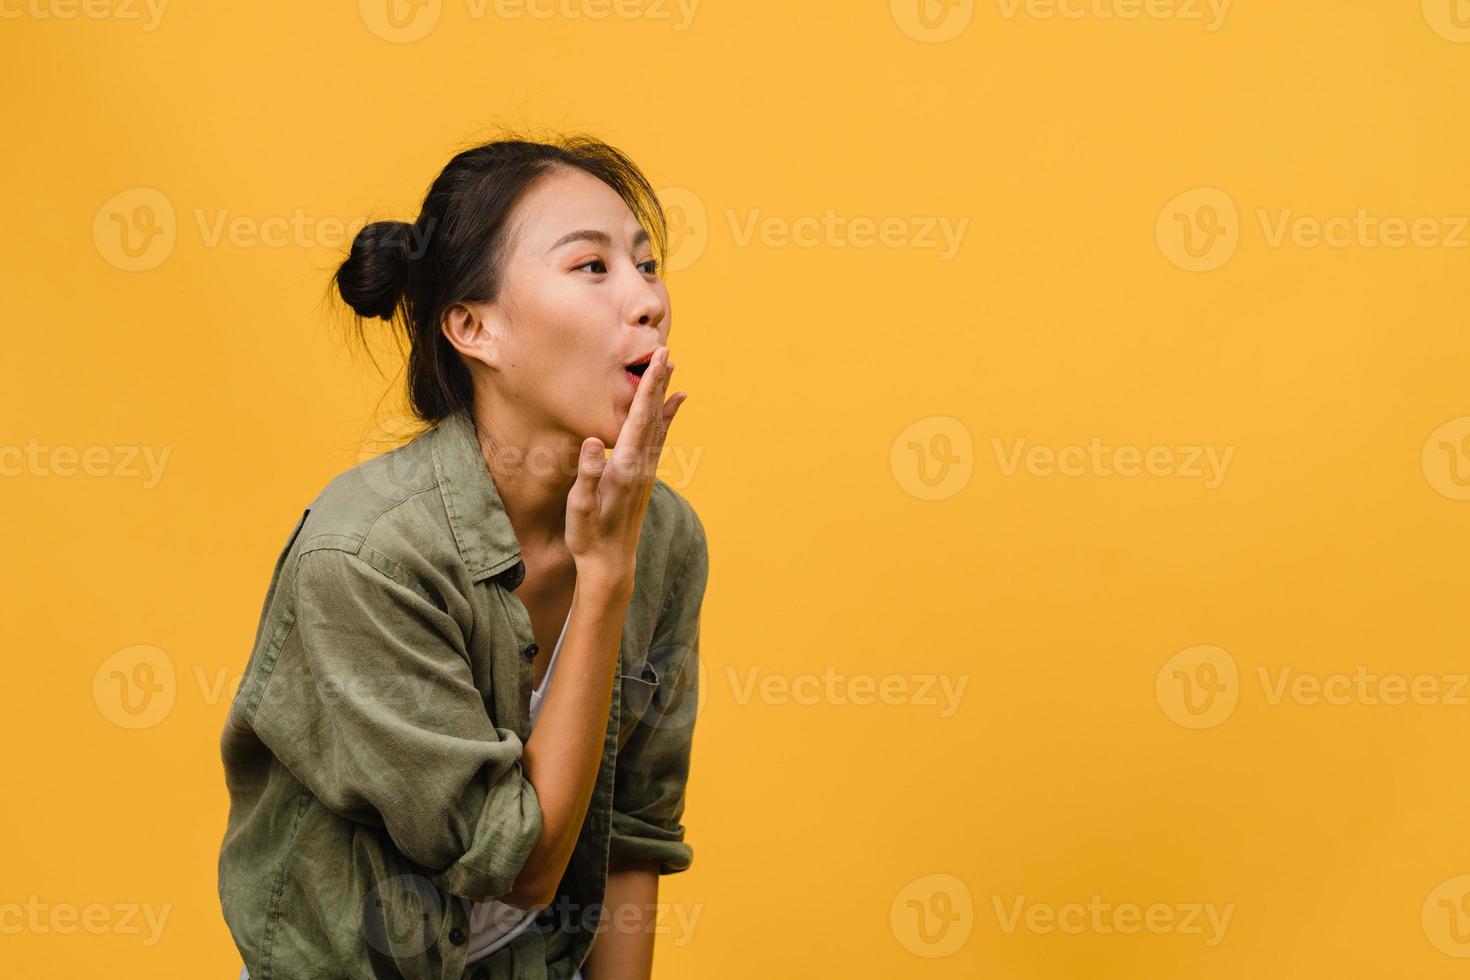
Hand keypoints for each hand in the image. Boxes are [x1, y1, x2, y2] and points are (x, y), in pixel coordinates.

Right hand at [565, 346, 684, 588]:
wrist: (611, 562)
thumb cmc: (589, 534)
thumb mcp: (580, 505)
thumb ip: (587, 472)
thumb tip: (593, 440)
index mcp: (626, 467)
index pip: (639, 419)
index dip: (648, 388)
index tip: (657, 361)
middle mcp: (643, 466)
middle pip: (653, 415)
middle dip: (658, 381)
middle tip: (665, 350)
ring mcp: (647, 471)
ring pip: (660, 423)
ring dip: (663, 393)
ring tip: (671, 367)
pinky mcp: (645, 476)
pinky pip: (659, 437)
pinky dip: (667, 415)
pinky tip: (674, 403)